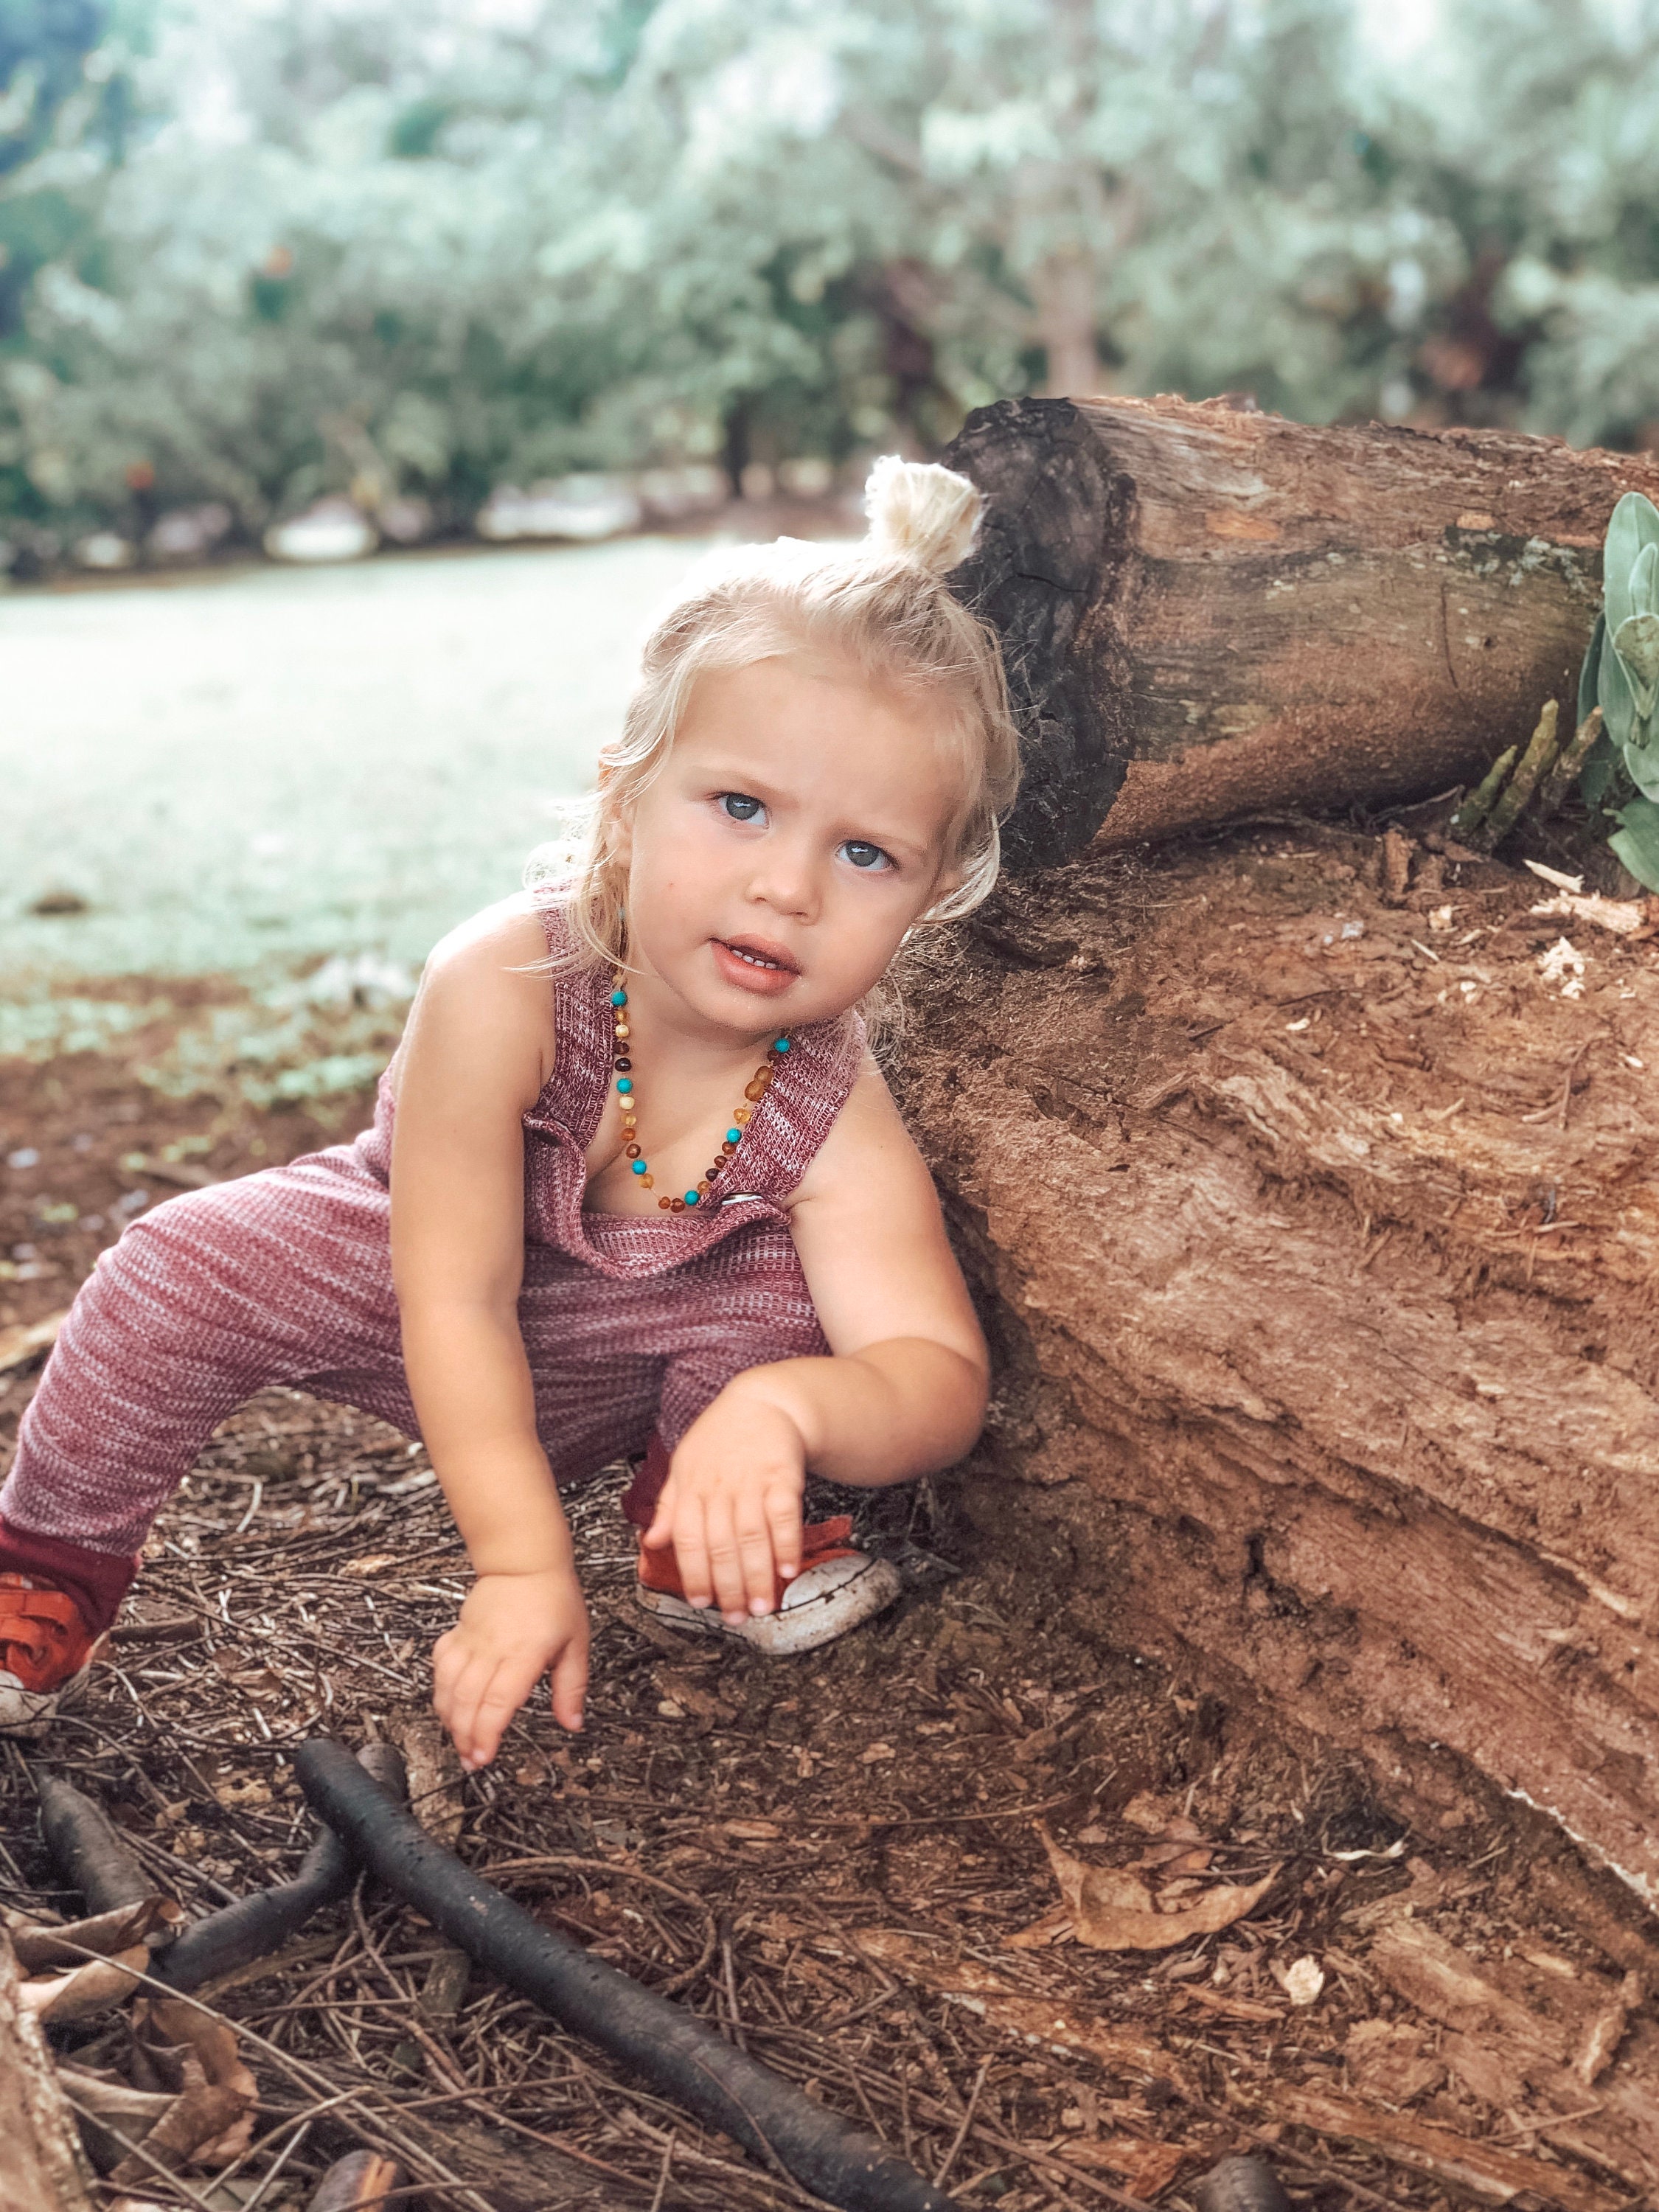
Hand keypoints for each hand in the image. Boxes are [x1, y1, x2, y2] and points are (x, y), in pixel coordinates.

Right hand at [432, 1568, 588, 1769]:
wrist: (524, 1562)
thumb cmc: (553, 1598)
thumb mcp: (576, 1644)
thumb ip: (572, 1688)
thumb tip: (574, 1723)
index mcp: (525, 1653)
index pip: (499, 1701)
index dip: (487, 1733)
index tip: (484, 1756)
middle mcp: (493, 1649)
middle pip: (468, 1700)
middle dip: (465, 1736)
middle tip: (470, 1760)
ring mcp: (472, 1640)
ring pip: (449, 1686)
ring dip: (450, 1718)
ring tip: (458, 1740)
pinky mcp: (458, 1633)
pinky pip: (441, 1665)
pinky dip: (440, 1689)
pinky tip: (447, 1704)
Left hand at [643, 1383, 806, 1624]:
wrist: (765, 1401)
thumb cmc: (721, 1437)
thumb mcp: (685, 1465)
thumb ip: (670, 1507)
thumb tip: (650, 1542)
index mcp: (692, 1488)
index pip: (688, 1539)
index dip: (694, 1574)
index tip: (701, 1603)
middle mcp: (720, 1488)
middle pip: (722, 1545)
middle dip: (729, 1587)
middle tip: (736, 1617)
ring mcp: (753, 1481)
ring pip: (752, 1536)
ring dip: (757, 1575)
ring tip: (762, 1606)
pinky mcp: (783, 1475)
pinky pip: (785, 1514)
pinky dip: (786, 1544)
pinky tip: (787, 1569)